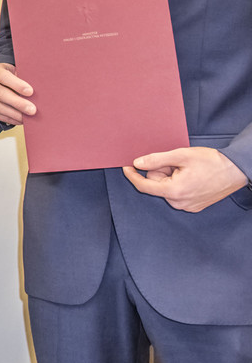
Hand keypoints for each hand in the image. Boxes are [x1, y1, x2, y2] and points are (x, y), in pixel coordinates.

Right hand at [0, 62, 33, 125]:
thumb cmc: (12, 75)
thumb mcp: (17, 71)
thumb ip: (24, 78)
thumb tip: (39, 89)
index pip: (3, 77)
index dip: (17, 85)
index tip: (30, 92)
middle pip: (0, 93)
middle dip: (17, 103)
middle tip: (32, 110)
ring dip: (14, 114)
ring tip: (27, 117)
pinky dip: (9, 118)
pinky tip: (19, 120)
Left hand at [123, 147, 249, 212]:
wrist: (236, 170)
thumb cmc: (212, 162)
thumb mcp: (181, 155)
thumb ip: (156, 160)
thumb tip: (137, 164)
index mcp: (174, 191)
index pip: (144, 186)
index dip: (133, 176)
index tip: (126, 167)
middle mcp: (179, 203)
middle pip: (157, 185)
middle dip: (162, 171)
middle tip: (177, 163)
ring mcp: (187, 207)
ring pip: (166, 188)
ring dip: (171, 177)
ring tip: (188, 170)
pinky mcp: (194, 206)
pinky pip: (177, 193)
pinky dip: (179, 183)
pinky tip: (192, 177)